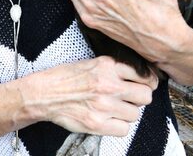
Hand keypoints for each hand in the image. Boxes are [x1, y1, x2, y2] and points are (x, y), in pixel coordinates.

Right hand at [35, 56, 155, 135]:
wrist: (45, 93)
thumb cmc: (66, 77)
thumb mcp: (91, 63)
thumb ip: (113, 68)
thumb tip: (139, 76)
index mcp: (107, 66)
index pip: (143, 75)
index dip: (147, 81)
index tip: (147, 84)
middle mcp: (108, 84)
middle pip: (145, 96)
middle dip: (140, 97)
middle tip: (130, 97)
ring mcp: (103, 105)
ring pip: (135, 114)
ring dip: (127, 112)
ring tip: (114, 107)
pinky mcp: (97, 124)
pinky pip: (124, 129)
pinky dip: (119, 126)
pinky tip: (109, 118)